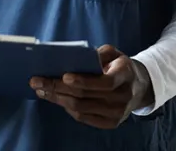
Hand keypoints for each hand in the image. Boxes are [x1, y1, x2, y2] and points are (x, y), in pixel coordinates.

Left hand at [30, 44, 153, 128]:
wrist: (138, 87)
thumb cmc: (119, 66)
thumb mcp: (114, 53)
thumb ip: (98, 53)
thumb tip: (75, 58)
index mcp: (125, 76)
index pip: (104, 83)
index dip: (84, 81)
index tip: (64, 76)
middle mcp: (122, 97)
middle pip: (85, 96)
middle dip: (58, 88)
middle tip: (37, 81)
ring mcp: (117, 114)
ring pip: (80, 109)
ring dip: (57, 99)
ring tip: (41, 89)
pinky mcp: (110, 123)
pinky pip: (83, 118)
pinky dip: (67, 108)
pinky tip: (55, 98)